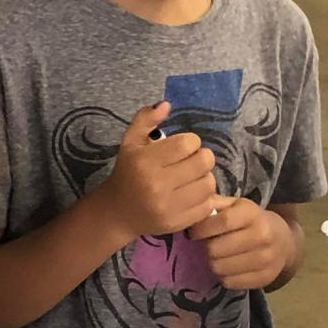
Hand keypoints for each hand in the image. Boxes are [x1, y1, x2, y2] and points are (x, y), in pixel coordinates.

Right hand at [100, 102, 216, 244]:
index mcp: (145, 161)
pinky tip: (191, 194)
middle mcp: (157, 184)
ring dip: (204, 177)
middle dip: (201, 157)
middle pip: (203, 162)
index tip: (184, 147)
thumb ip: (146, 120)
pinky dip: (204, 197)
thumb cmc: (127, 172)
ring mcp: (169, 207)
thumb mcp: (130, 142)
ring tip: (192, 177)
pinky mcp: (178, 223)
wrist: (118, 212)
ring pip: (209, 183)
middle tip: (191, 161)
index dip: (191, 142)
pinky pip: (207, 205)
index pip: (187, 144)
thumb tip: (166, 104)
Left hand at [188, 197, 292, 289]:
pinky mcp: (265, 278)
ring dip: (212, 263)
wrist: (283, 240)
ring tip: (216, 256)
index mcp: (252, 213)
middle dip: (206, 247)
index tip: (193, 233)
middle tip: (207, 245)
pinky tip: (227, 267)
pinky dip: (223, 276)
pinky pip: (230, 282)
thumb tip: (192, 210)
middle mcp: (262, 235)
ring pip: (220, 268)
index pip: (221, 222)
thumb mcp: (235, 205)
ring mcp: (266, 259)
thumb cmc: (250, 219)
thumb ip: (214, 204)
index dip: (201, 229)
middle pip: (216, 248)